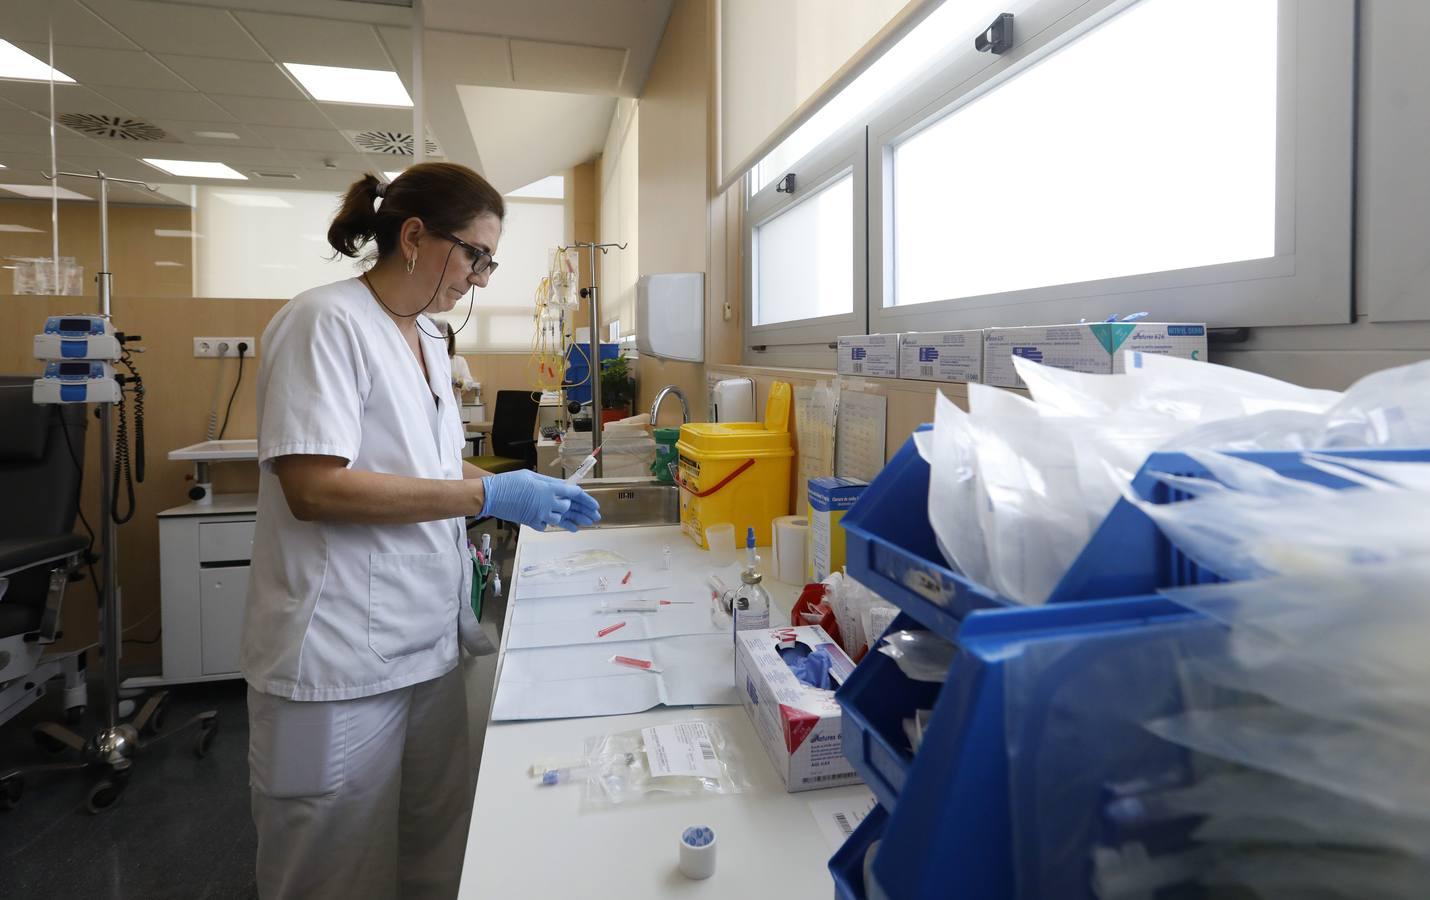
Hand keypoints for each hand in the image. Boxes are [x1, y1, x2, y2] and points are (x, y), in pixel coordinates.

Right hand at [481, 470, 600, 531]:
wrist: (492, 495)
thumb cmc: (510, 482)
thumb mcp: (532, 476)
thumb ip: (550, 482)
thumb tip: (562, 486)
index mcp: (549, 488)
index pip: (575, 494)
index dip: (588, 500)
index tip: (595, 506)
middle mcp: (548, 503)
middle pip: (570, 508)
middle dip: (582, 512)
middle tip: (593, 517)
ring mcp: (540, 515)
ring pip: (560, 519)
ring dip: (568, 520)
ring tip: (579, 525)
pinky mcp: (532, 522)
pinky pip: (546, 525)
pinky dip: (549, 523)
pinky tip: (556, 523)